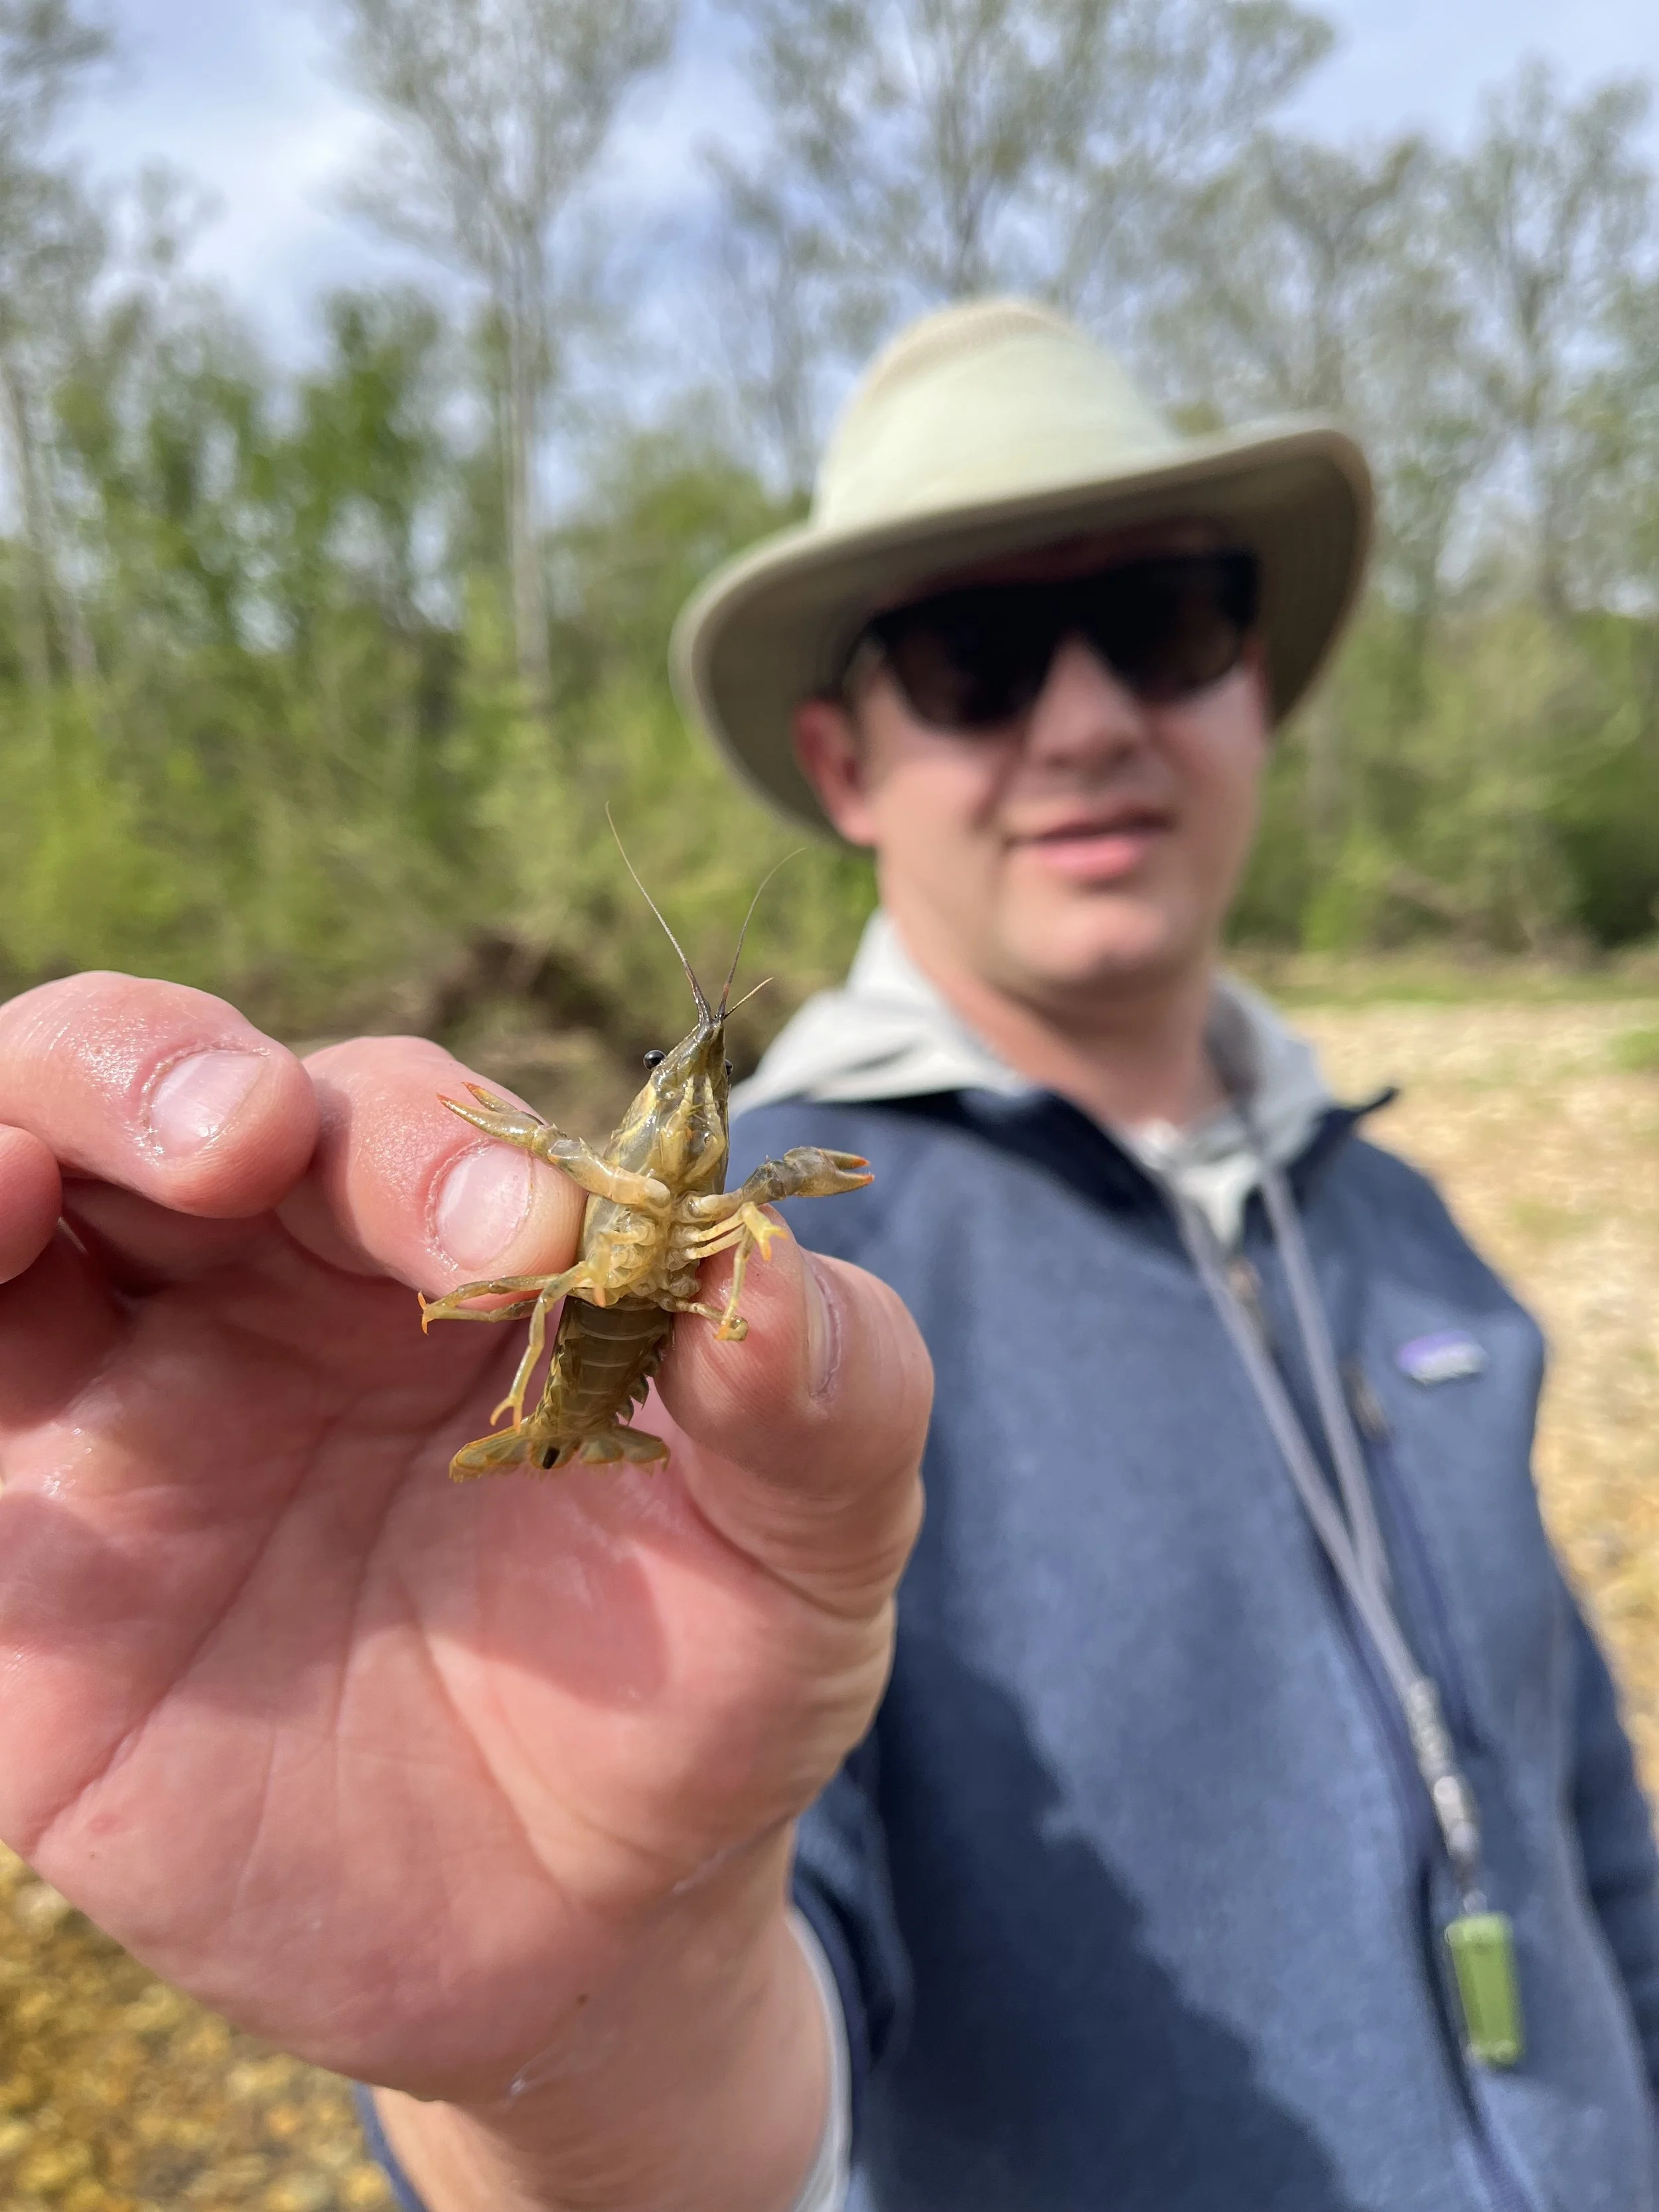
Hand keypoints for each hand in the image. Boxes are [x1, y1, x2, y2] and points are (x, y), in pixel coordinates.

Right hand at [0, 975, 929, 2199]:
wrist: (580, 1923)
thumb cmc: (697, 1685)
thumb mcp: (810, 1557)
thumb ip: (832, 1402)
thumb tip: (772, 1279)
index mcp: (471, 1245)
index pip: (416, 1118)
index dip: (451, 1149)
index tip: (535, 1242)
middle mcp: (286, 1284)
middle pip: (177, 1088)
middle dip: (184, 1073)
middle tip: (243, 1139)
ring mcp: (140, 1401)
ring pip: (27, 1182)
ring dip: (24, 1134)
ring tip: (19, 1173)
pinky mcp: (37, 1548)